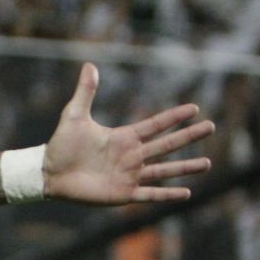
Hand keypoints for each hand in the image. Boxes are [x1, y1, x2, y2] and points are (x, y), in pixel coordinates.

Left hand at [44, 64, 215, 205]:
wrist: (48, 173)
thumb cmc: (61, 145)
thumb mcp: (75, 116)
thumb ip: (85, 92)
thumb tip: (90, 65)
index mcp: (124, 138)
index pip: (155, 125)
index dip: (174, 117)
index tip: (195, 108)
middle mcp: (131, 156)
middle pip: (167, 145)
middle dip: (189, 136)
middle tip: (211, 127)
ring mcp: (129, 175)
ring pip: (165, 170)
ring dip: (186, 167)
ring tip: (207, 163)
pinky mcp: (123, 193)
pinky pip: (150, 194)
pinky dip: (167, 194)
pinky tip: (186, 193)